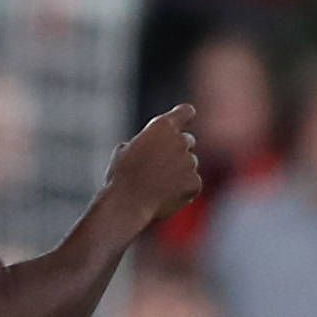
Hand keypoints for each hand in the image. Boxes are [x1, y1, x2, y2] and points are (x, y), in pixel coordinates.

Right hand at [103, 103, 202, 226]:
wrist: (127, 204)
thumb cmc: (121, 177)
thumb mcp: (124, 151)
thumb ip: (144, 143)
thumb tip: (147, 146)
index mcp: (162, 127)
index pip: (185, 112)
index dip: (184, 116)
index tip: (183, 119)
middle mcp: (180, 141)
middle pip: (187, 140)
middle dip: (177, 150)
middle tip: (161, 165)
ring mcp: (190, 162)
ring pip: (189, 164)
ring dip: (179, 171)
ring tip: (157, 185)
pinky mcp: (195, 183)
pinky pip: (192, 183)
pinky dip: (183, 190)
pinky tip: (164, 196)